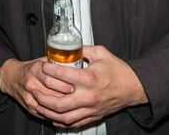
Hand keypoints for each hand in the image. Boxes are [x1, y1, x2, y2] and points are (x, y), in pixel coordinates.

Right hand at [0, 57, 72, 118]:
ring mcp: (29, 96)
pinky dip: (56, 113)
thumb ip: (56, 62)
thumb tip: (74, 62)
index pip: (51, 79)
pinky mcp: (29, 107)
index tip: (76, 84)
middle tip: (78, 95)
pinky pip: (45, 112)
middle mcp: (31, 83)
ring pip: (49, 105)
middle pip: (51, 93)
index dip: (65, 83)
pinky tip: (65, 110)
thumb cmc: (29, 68)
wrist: (11, 78)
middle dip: (67, 95)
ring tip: (74, 103)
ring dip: (63, 106)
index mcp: (35, 69)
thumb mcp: (41, 60)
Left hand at [33, 45, 147, 127]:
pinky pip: (74, 123)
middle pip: (59, 103)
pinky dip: (61, 121)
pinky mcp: (93, 116)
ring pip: (64, 117)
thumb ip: (83, 49)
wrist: (134, 87)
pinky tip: (52, 117)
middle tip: (34, 90)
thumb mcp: (100, 53)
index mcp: (89, 78)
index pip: (62, 76)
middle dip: (43, 97)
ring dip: (48, 112)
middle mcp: (89, 96)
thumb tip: (68, 45)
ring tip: (38, 104)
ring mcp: (91, 109)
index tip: (42, 67)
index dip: (48, 71)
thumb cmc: (118, 69)